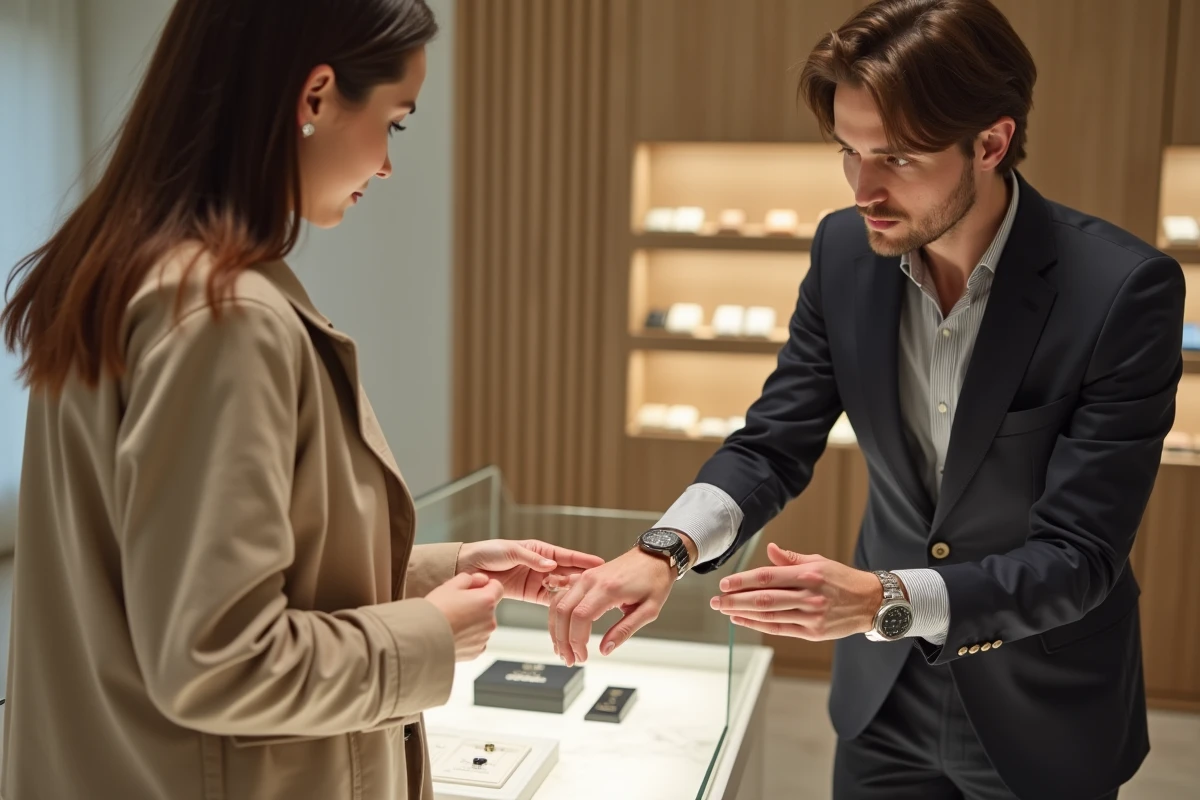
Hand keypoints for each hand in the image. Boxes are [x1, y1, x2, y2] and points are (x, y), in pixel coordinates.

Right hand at [426, 571, 504, 661]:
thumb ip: (469, 578)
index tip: (471, 589)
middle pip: (489, 607)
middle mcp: (490, 621)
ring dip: (472, 622)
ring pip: (482, 624)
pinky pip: (476, 640)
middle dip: (477, 605)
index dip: (485, 586)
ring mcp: (484, 638)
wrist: (422, 639)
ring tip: (450, 622)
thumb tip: (481, 580)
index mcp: (487, 601)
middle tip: (455, 606)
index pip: (497, 587)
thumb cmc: (435, 610)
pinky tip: (452, 634)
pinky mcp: (476, 652)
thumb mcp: (450, 585)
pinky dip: (468, 637)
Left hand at [456, 539, 604, 604]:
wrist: (468, 567)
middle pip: (567, 573)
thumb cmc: (489, 552)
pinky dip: (557, 603)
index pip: (567, 556)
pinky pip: (547, 599)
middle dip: (581, 579)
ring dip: (571, 593)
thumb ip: (532, 559)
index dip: (583, 560)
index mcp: (541, 550)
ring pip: (560, 587)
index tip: (600, 563)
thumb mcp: (511, 551)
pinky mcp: (529, 594)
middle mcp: (542, 565)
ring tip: (585, 599)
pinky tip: (568, 607)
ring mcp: (537, 580)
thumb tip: (551, 566)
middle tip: (597, 586)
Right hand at [547, 547, 677, 665]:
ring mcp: (585, 576)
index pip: (581, 617)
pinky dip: (557, 615)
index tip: (583, 656)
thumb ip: (624, 630)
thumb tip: (605, 650)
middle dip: (562, 640)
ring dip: (556, 629)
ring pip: (557, 603)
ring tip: (562, 650)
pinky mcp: (584, 577)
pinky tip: (561, 631)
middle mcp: (592, 580)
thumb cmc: (655, 580)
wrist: (654, 555)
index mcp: (609, 589)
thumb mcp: (648, 610)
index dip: (577, 640)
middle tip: (570, 660)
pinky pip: (562, 596)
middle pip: (563, 611)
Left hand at [709, 543, 883, 639]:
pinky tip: (743, 620)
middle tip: (716, 600)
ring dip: (743, 613)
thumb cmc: (842, 579)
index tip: (725, 583)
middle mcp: (809, 595)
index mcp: (809, 574)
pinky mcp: (813, 632)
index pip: (768, 577)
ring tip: (725, 610)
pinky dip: (759, 625)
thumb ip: (790, 559)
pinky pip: (780, 629)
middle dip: (736, 600)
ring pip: (770, 615)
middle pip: (764, 598)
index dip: (743, 580)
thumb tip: (769, 549)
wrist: (870, 602)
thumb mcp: (819, 562)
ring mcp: (811, 615)